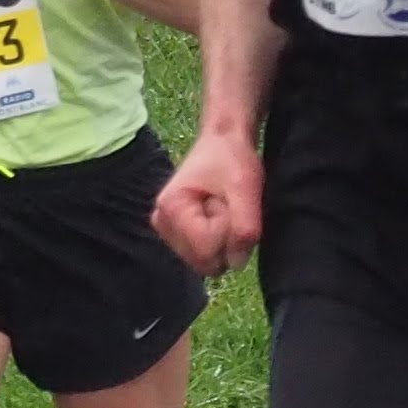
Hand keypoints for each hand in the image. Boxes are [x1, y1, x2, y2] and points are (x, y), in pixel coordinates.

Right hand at [150, 131, 263, 273]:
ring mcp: (167, 231)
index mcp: (170, 208)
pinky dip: (218, 240)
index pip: (207, 249)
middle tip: (226, 206)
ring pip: (206, 261)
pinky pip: (205, 255)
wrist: (224, 143)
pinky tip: (217, 215)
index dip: (229, 232)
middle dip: (225, 238)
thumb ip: (244, 228)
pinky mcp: (176, 235)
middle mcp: (161, 222)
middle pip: (204, 261)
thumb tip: (235, 264)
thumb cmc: (233, 159)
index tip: (228, 202)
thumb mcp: (246, 188)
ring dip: (223, 238)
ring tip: (222, 207)